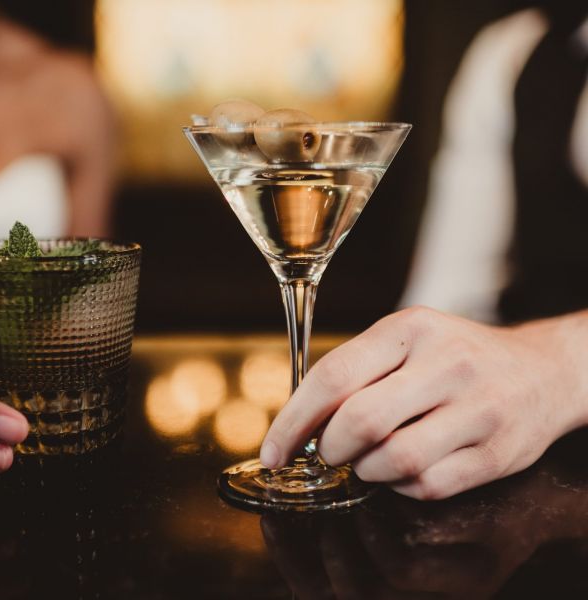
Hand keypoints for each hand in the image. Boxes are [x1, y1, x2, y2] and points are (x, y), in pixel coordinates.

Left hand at [260, 306, 587, 498]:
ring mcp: (476, 410)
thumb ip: (355, 371)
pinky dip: (401, 486)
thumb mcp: (406, 340)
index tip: (274, 451)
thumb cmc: (455, 356)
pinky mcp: (496, 453)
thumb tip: (298, 422)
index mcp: (410, 329)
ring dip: (365, 470)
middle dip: (329, 448)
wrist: (542, 371)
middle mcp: (447, 364)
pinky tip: (403, 469)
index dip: (293, 420)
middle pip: (359, 422)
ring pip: (393, 460)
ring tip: (369, 458)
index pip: (333, 376)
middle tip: (329, 452)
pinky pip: (427, 486)